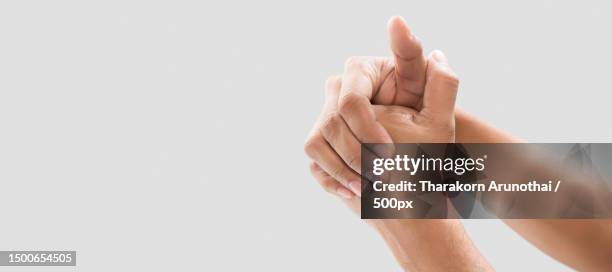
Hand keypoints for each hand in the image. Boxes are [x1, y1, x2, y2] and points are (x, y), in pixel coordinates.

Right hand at [304, 16, 445, 197]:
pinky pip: (315, 157)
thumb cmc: (426, 148)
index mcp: (369, 72)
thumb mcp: (439, 120)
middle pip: (334, 120)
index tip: (389, 153)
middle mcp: (342, 87)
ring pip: (320, 140)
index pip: (353, 100)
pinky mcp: (318, 140)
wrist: (406, 186)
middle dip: (359, 152)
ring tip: (372, 186)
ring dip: (346, 168)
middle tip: (383, 173)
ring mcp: (325, 113)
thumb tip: (436, 55)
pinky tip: (357, 192)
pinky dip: (334, 177)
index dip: (369, 130)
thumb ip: (443, 85)